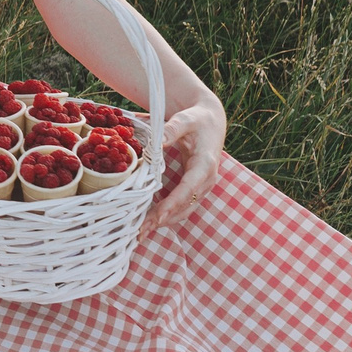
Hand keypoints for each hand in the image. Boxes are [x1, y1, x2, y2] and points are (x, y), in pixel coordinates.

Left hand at [144, 97, 225, 234]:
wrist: (210, 120)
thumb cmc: (197, 119)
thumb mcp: (185, 119)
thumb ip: (171, 129)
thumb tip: (155, 144)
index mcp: (206, 163)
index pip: (189, 188)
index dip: (173, 203)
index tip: (158, 217)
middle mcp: (207, 179)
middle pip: (186, 205)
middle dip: (164, 219)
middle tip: (142, 231)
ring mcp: (203, 186)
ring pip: (185, 210)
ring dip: (164, 222)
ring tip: (142, 233)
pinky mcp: (196, 188)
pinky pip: (183, 206)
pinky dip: (168, 216)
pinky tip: (150, 222)